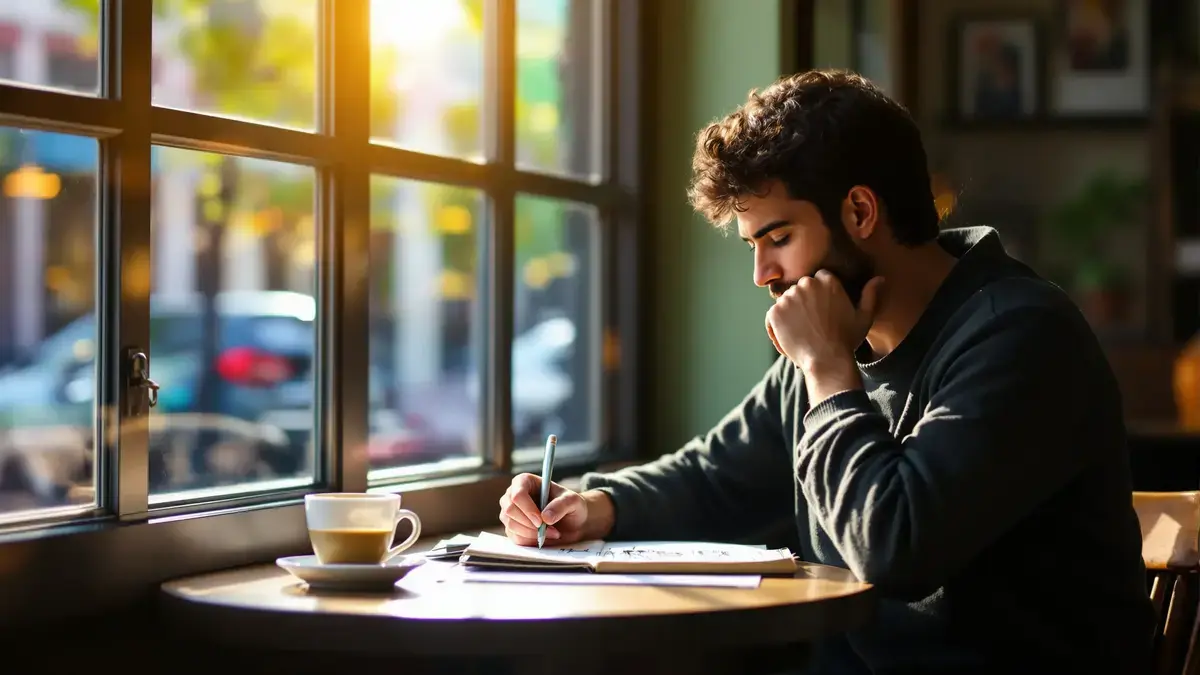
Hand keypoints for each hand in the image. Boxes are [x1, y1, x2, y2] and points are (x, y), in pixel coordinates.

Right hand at [498, 473, 594, 545]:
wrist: (572, 522)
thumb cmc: (571, 506)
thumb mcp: (573, 501)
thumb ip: (561, 505)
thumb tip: (545, 517)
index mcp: (525, 481)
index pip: (518, 494)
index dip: (528, 509)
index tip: (541, 521)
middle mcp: (512, 495)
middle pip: (509, 510)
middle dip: (530, 524)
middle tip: (550, 530)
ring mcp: (510, 513)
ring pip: (511, 525)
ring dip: (532, 534)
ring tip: (552, 533)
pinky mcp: (512, 528)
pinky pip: (515, 538)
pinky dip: (530, 541)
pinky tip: (544, 538)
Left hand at [766, 270, 883, 372]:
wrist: (827, 361)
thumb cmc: (846, 340)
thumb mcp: (863, 317)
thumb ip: (870, 295)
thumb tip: (880, 278)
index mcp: (827, 281)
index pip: (818, 279)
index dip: (820, 295)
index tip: (823, 311)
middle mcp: (806, 285)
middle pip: (801, 288)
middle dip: (804, 302)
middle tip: (813, 323)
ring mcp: (788, 297)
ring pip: (786, 301)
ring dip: (791, 313)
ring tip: (803, 332)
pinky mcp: (775, 312)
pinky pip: (773, 315)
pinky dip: (778, 325)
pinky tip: (791, 338)